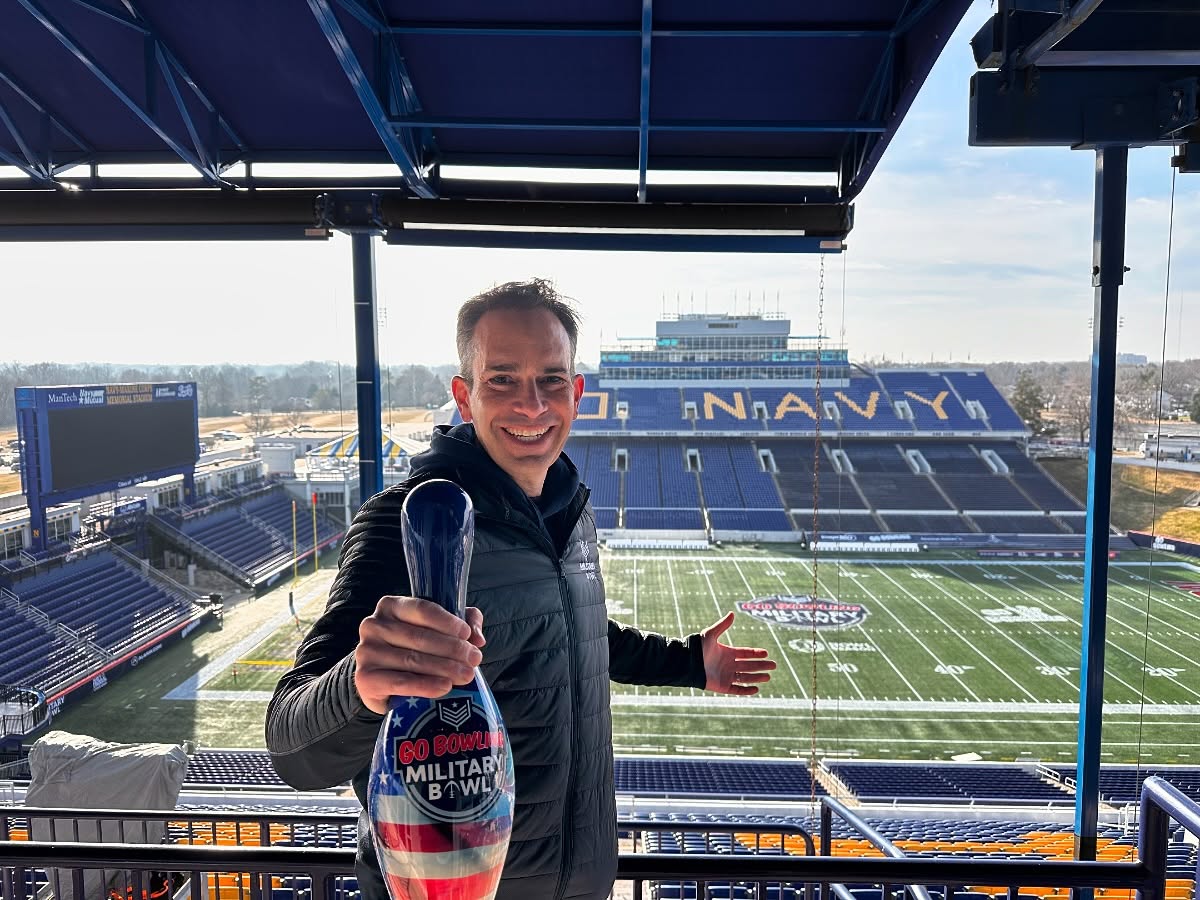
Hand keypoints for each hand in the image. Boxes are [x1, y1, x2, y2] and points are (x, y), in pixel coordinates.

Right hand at [354, 596, 486, 714]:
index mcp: (390, 606)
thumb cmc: (412, 649)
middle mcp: (373, 625)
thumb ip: (463, 623)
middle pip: (419, 637)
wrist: (381, 681)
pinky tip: (445, 687)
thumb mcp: (437, 630)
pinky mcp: (364, 678)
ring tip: (466, 675)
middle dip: (452, 649)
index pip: (422, 609)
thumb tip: (478, 637)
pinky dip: (426, 685)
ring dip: (444, 668)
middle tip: (474, 659)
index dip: (446, 621)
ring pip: (413, 659)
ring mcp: (366, 652)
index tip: (467, 634)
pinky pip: (400, 681)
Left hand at [701, 612, 774, 695]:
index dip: (756, 653)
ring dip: (757, 677)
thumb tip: (732, 613)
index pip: (745, 653)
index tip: (766, 653)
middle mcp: (728, 665)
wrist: (687, 663)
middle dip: (761, 666)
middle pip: (749, 666)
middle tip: (773, 665)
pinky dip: (746, 690)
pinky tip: (756, 689)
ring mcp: (726, 676)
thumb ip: (722, 625)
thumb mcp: (711, 634)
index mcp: (727, 653)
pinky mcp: (722, 686)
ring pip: (745, 677)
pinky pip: (737, 689)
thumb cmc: (697, 648)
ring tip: (768, 677)